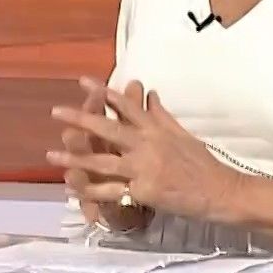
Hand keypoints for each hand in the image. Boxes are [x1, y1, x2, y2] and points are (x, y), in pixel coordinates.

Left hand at [48, 82, 244, 222]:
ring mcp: (144, 168)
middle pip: (108, 129)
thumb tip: (149, 92)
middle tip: (55, 112)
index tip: (82, 81)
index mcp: (156, 129)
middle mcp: (147, 145)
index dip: (104, 93)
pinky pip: (111, 191)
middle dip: (80, 119)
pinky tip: (72, 190)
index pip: (126, 106)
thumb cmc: (203, 163)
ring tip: (51, 156)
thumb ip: (161, 115)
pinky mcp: (143, 191)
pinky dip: (90, 192)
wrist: (222, 191)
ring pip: (103, 162)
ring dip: (75, 159)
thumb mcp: (183, 134)